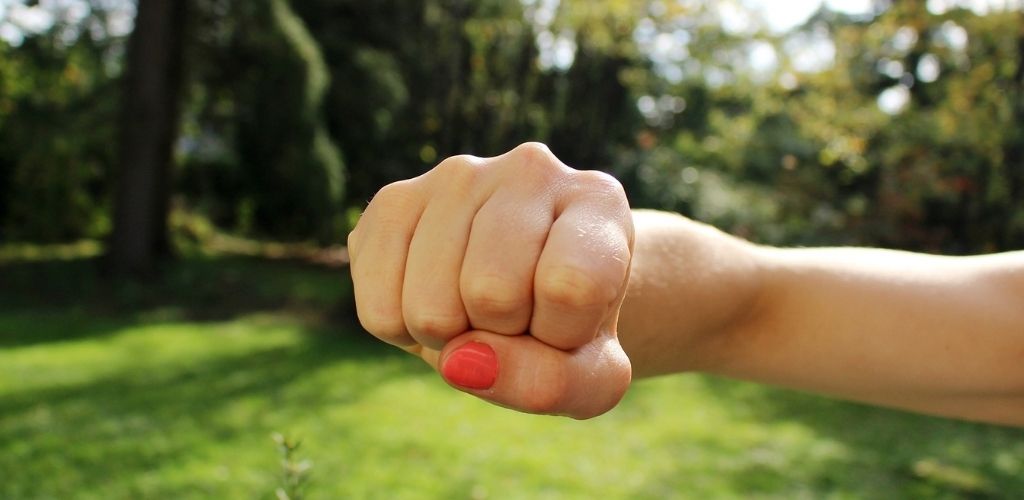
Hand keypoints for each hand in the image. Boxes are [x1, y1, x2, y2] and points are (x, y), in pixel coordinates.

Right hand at [348, 143, 634, 417]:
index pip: (572, 287)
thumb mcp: (590, 375)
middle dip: (502, 334)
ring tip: (476, 307)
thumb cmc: (567, 328)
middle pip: (492, 293)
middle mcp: (528, 169)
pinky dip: (404, 333)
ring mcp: (456, 177)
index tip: (569, 321)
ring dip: (452, 336)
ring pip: (431, 307)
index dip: (563, 335)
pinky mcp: (392, 201)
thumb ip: (552, 382)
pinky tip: (434, 297)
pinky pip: (379, 311)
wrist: (523, 290)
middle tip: (517, 315)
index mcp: (597, 200)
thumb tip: (462, 360)